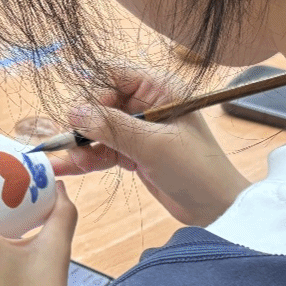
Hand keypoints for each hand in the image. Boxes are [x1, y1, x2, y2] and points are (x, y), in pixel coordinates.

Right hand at [51, 68, 247, 226]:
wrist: (216, 208)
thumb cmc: (197, 169)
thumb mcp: (153, 145)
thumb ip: (113, 127)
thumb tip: (75, 112)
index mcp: (160, 89)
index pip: (116, 76)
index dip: (94, 92)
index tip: (80, 114)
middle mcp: (148, 105)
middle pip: (102, 103)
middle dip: (84, 123)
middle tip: (71, 143)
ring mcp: (140, 131)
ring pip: (100, 129)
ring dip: (84, 145)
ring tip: (73, 162)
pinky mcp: (135, 153)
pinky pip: (104, 150)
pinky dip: (90, 159)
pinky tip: (69, 168)